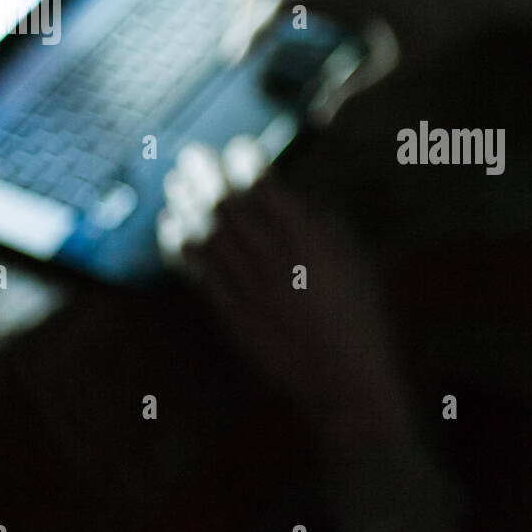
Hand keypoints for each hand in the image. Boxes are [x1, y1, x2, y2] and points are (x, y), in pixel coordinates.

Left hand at [157, 137, 411, 442]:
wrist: (346, 385)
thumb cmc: (361, 324)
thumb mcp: (359, 268)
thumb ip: (332, 232)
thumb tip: (306, 204)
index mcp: (312, 246)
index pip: (268, 192)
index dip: (247, 163)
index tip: (238, 146)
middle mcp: (276, 264)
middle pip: (229, 208)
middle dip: (207, 175)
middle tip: (192, 154)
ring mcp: (251, 292)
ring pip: (208, 237)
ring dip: (187, 204)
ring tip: (175, 182)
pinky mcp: (234, 317)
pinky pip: (199, 274)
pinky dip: (180, 246)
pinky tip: (170, 227)